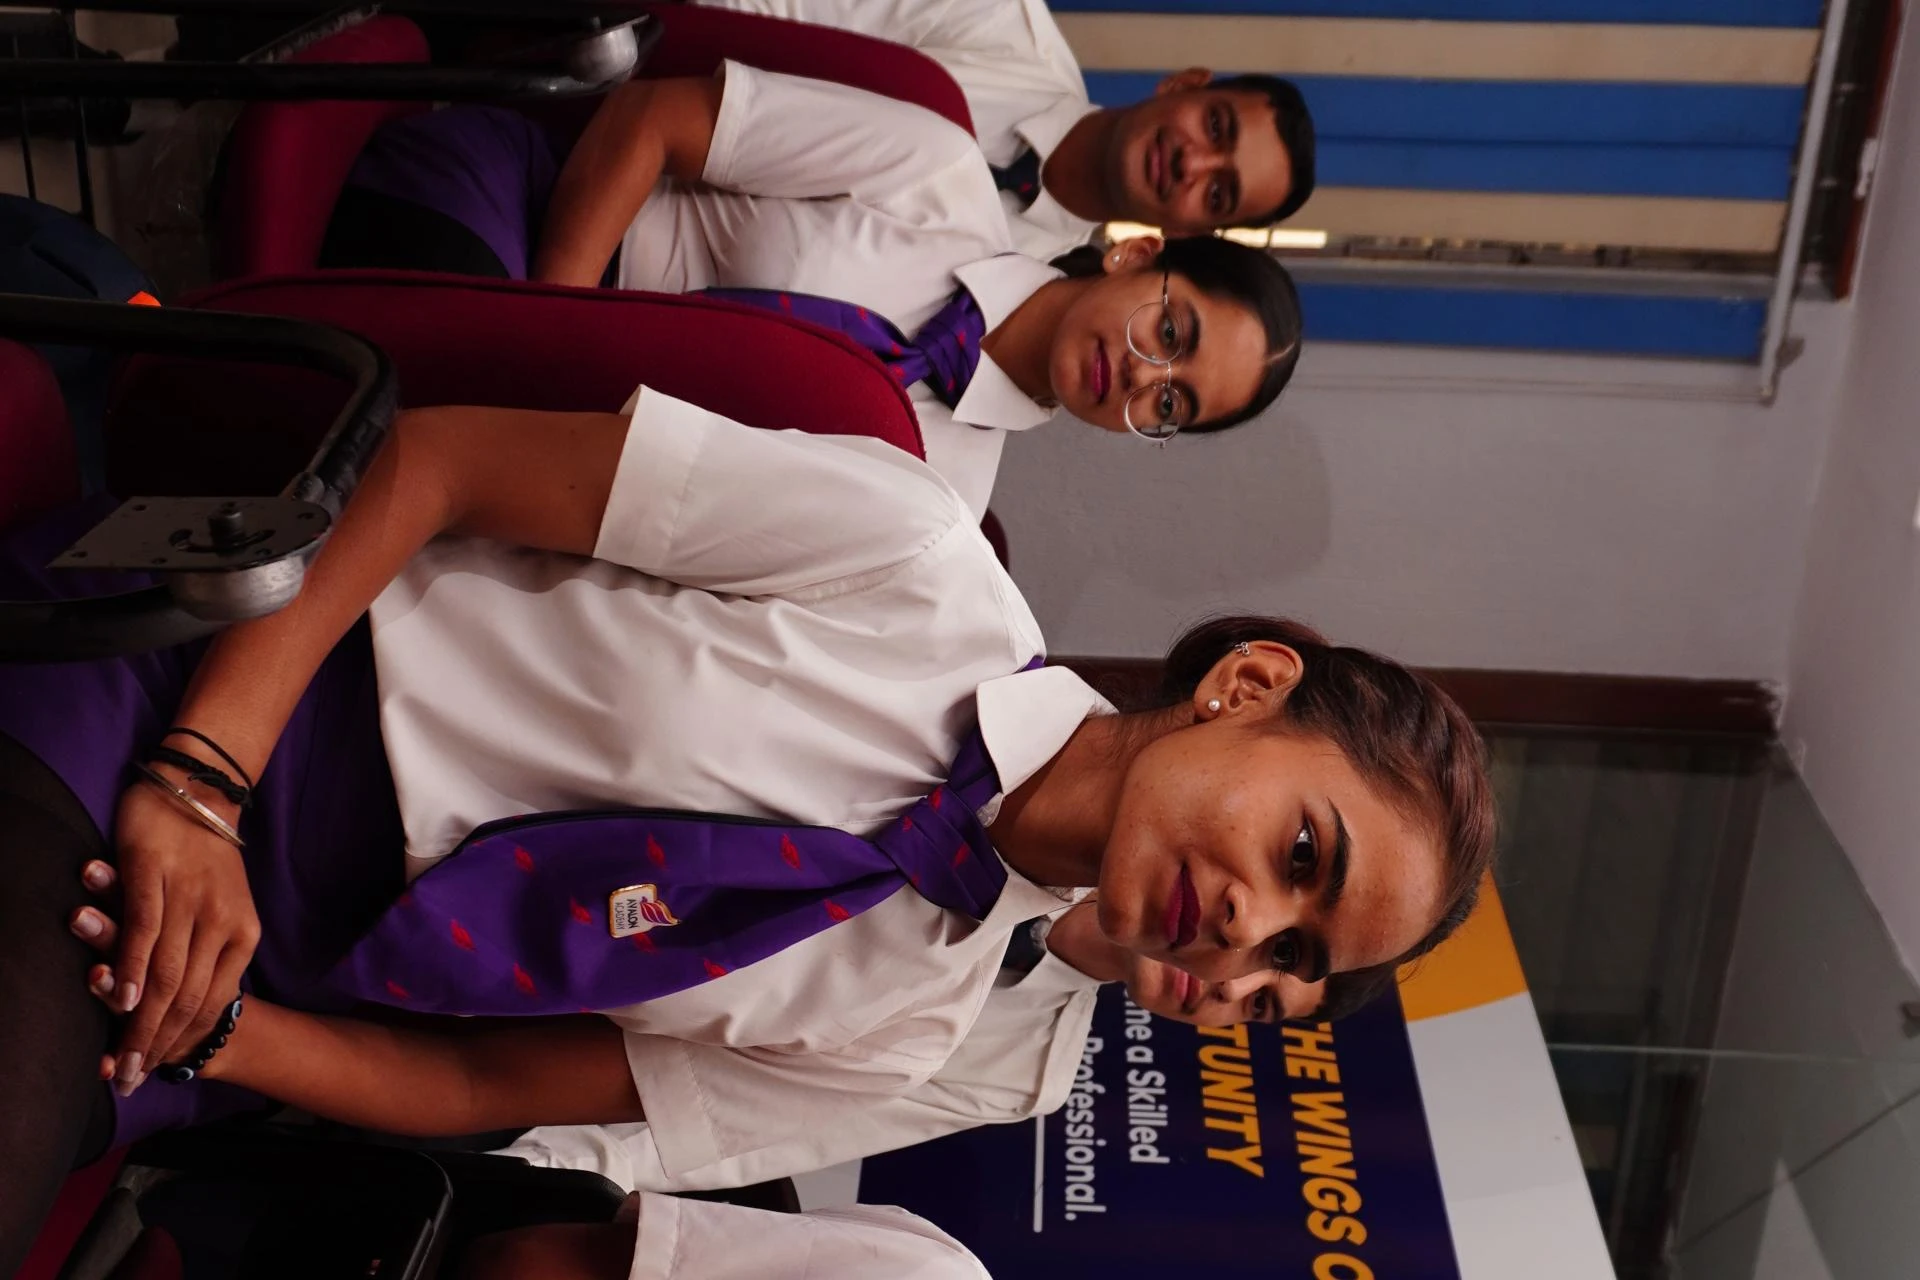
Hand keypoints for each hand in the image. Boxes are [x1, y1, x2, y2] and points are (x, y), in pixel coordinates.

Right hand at [107, 778, 259, 1093]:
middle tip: (128, 1080)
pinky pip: (147, 932)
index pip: (210, 1001)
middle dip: (157, 1044)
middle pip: (189, 997)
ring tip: (118, 1059)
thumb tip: (175, 1008)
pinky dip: (134, 969)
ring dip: (140, 1022)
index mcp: (243, 935)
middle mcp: (223, 921)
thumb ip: (199, 956)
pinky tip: (121, 999)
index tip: (153, 1072)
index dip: (180, 1040)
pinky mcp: (158, 877)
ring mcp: (193, 900)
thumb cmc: (201, 860)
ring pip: (169, 974)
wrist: (196, 790)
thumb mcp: (216, 912)